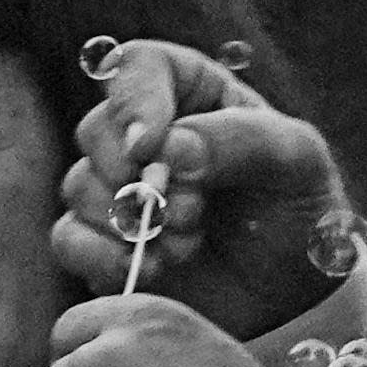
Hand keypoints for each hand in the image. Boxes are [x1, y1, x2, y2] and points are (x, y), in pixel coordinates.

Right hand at [54, 40, 358, 340]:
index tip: (149, 147)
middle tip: (190, 211)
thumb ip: (238, 139)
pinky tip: (153, 272)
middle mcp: (147, 137)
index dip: (133, 101)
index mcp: (194, 95)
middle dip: (136, 176)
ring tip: (188, 246)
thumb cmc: (299, 214)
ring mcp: (118, 192)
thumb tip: (162, 148)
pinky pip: (68, 239)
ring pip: (78, 186)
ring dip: (130, 222)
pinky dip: (102, 257)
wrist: (290, 298)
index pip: (136, 67)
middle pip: (96, 129)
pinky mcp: (100, 246)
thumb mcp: (296, 161)